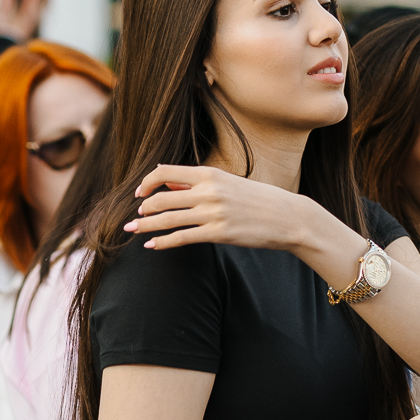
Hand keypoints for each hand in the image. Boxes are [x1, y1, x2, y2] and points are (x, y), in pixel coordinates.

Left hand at [124, 165, 315, 252]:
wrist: (287, 217)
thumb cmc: (258, 199)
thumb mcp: (228, 183)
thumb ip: (197, 183)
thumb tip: (166, 183)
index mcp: (210, 174)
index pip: (165, 173)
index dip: (146, 183)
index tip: (138, 193)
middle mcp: (208, 191)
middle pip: (161, 198)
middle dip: (142, 209)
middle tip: (133, 218)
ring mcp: (213, 213)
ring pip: (168, 219)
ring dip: (145, 226)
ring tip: (132, 231)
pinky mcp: (219, 233)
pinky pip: (182, 238)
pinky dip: (163, 242)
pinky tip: (152, 246)